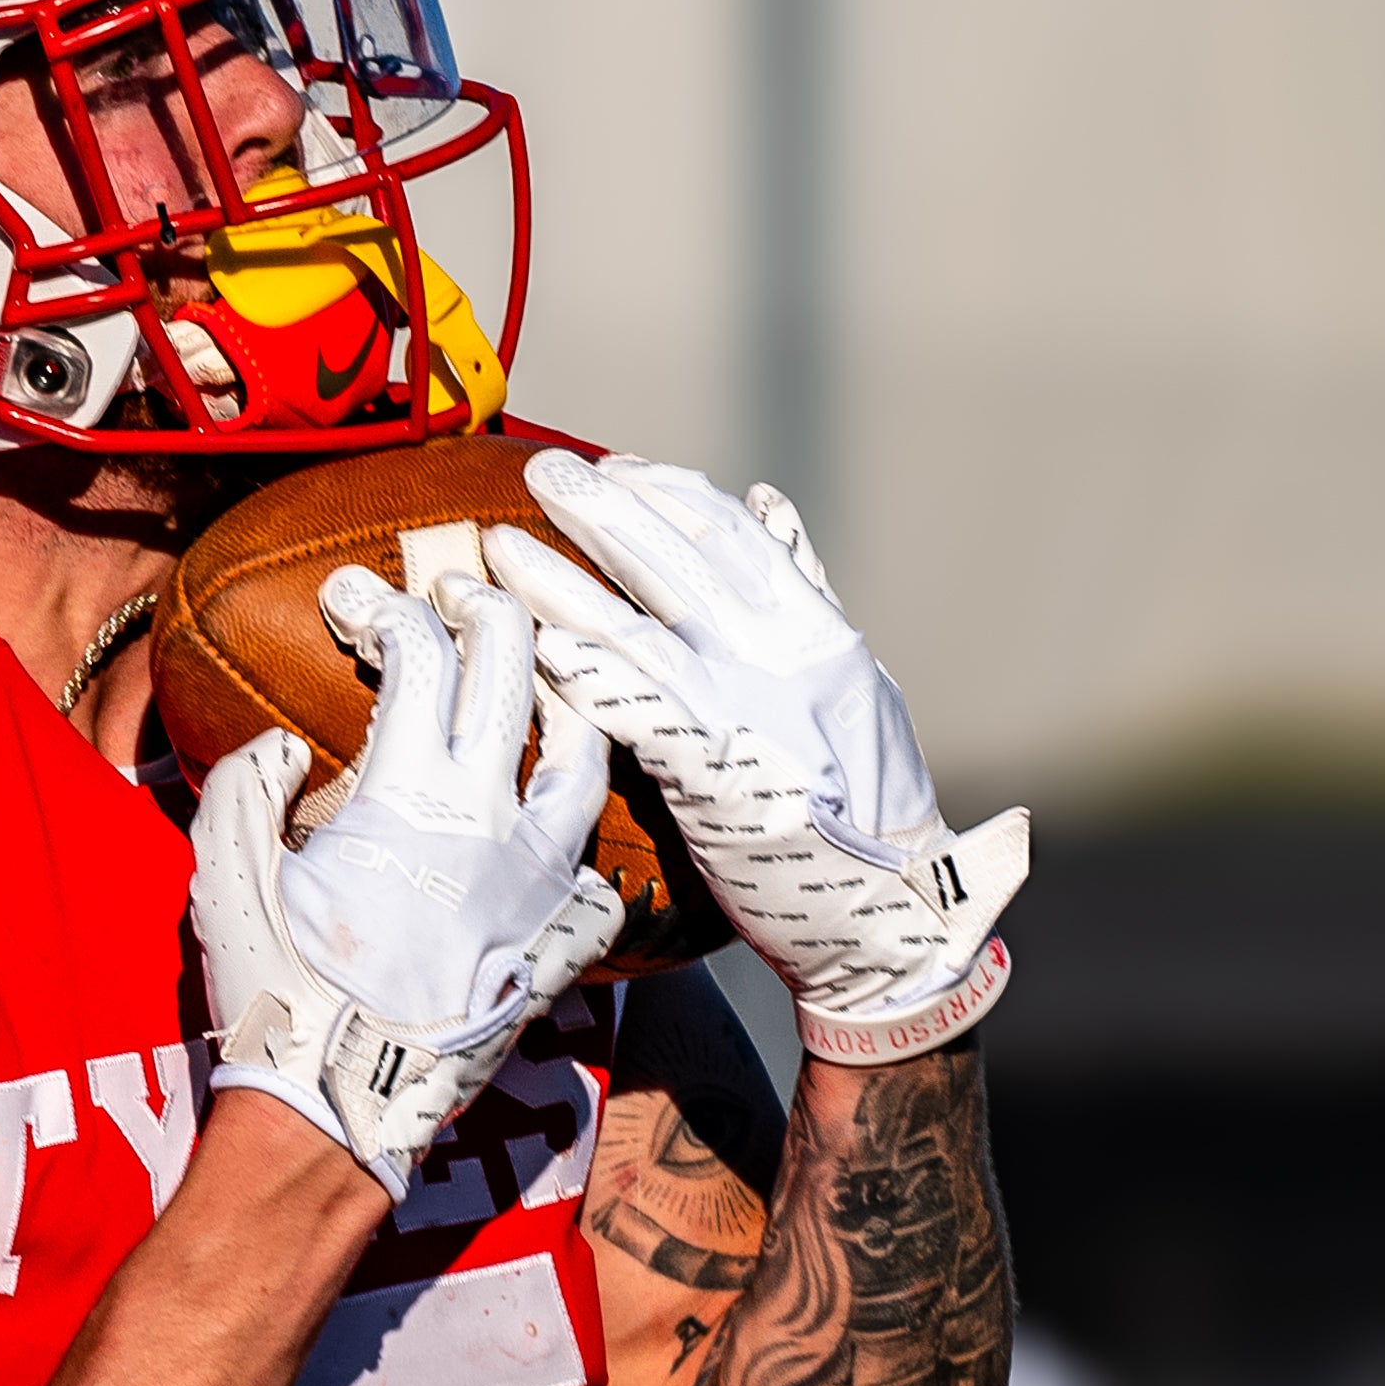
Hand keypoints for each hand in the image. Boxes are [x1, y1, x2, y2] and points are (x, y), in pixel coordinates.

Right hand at [190, 561, 624, 1190]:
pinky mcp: (560, 943)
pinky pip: (599, 875)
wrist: (340, 1108)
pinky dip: (585, 840)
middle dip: (488, 609)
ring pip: (584, 759)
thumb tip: (281, 747)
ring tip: (546, 677)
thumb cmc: (277, 990)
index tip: (355, 594)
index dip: (385, 607)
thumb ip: (246, 790)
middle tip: (464, 587)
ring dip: (567, 698)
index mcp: (411, 795)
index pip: (421, 659)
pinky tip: (566, 827)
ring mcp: (539, 882)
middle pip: (513, 674)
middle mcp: (492, 823)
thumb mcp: (227, 874)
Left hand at [487, 451, 1026, 1066]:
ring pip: (636, 627)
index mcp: (819, 635)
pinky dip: (580, 674)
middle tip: (543, 470)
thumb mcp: (857, 685)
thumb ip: (808, 592)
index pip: (732, 535)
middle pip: (675, 562)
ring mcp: (746, 717)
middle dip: (601, 510)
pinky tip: (533, 648)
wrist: (883, 919)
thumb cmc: (867, 809)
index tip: (615, 467)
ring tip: (501, 547)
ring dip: (560, 583)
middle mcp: (784, 662)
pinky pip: (630, 711)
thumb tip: (768, 504)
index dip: (666, 493)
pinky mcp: (711, 779)